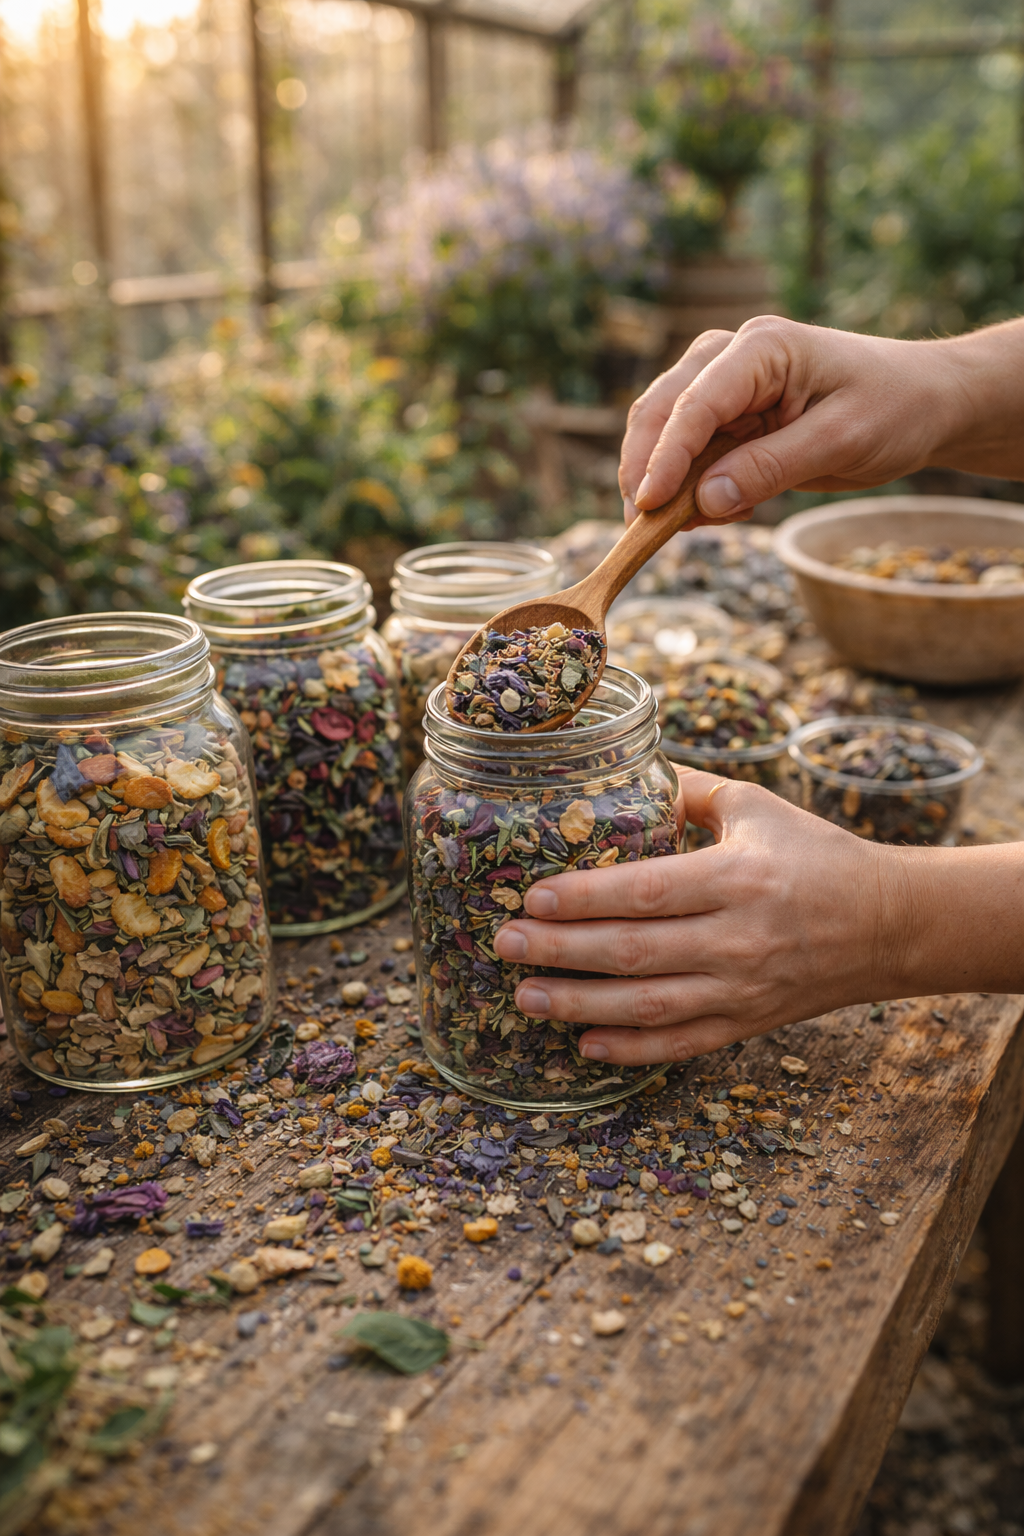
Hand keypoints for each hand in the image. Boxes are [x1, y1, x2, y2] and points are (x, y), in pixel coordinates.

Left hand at [491, 770, 1023, 1065]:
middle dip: (562, 951)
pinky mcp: (748, 1023)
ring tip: (525, 997)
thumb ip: (688, 792)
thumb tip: (619, 772)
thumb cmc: (815, 855)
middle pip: (635, 952)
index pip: (647, 892)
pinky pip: (681, 1044)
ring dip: (580, 1004)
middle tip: (505, 944)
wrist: (887, 924)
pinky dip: (630, 1050)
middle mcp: (738, 939)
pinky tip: (583, 1044)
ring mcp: (742, 989)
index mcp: (737, 878)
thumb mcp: (756, 806)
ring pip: (648, 1005)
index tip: (532, 897)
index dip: (585, 898)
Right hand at [618, 315, 1023, 524]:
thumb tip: (702, 502)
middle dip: (644, 468)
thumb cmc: (893, 409)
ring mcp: (724, 383)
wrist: (923, 403)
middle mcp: (732, 355)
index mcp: (762, 348)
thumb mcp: (840, 441)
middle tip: (639, 528)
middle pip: (661, 410)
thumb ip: (770, 468)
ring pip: (663, 430)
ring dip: (662, 481)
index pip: (696, 403)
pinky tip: (712, 514)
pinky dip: (687, 487)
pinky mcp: (727, 414)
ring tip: (680, 526)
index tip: (648, 506)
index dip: (666, 457)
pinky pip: (688, 453)